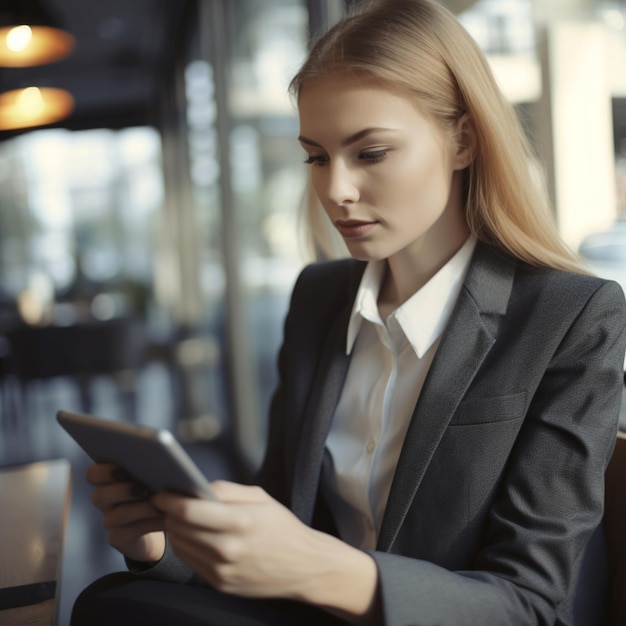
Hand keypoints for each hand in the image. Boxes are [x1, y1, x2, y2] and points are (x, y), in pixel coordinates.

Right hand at [87, 463, 165, 562]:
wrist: (156, 522)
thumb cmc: (153, 491)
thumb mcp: (151, 477)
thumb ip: (148, 467)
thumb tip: (160, 456)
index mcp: (108, 480)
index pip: (93, 474)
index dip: (103, 472)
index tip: (124, 470)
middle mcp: (105, 501)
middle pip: (100, 496)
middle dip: (123, 491)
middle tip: (144, 489)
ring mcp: (109, 521)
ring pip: (118, 515)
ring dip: (142, 508)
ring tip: (161, 505)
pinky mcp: (118, 538)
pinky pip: (129, 532)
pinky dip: (149, 523)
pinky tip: (165, 518)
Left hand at [153, 481, 378, 620]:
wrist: (305, 567)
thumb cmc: (283, 527)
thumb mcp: (260, 497)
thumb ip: (226, 489)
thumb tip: (195, 487)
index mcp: (240, 522)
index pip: (189, 511)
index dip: (169, 500)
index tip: (160, 492)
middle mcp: (228, 550)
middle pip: (179, 528)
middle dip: (170, 513)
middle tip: (171, 502)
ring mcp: (223, 571)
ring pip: (180, 546)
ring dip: (176, 530)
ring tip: (183, 518)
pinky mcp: (220, 585)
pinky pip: (190, 561)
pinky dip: (186, 546)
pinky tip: (195, 536)